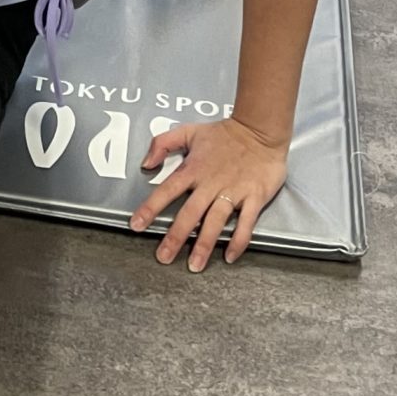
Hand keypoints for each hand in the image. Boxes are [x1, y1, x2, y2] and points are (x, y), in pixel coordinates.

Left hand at [131, 116, 287, 268]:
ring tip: (195, 265)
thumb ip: (163, 143)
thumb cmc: (224, 134)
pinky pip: (246, 223)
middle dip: (175, 237)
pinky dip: (238, 240)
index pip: (167, 190)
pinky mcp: (254, 197)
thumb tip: (145, 163)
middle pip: (189, 213)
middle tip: (163, 257)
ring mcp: (233, 191)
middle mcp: (211, 183)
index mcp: (193, 169)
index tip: (136, 225)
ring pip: (215, 221)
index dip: (150, 208)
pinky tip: (230, 256)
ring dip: (204, 244)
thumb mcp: (189, 131)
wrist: (260, 130)